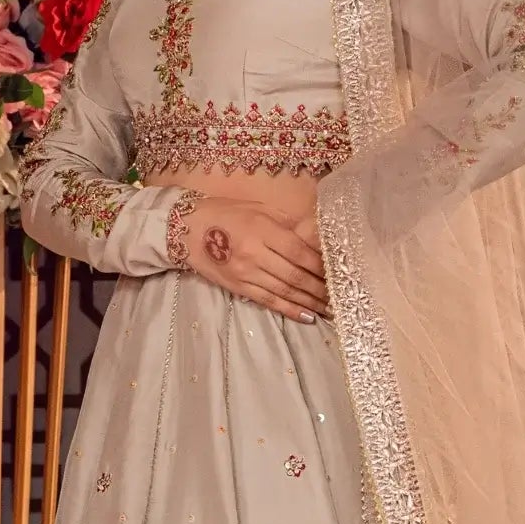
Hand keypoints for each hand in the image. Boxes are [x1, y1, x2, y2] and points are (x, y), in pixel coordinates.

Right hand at [186, 196, 329, 322]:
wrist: (185, 229)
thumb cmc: (225, 213)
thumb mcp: (257, 208)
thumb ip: (286, 222)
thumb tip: (316, 235)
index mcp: (262, 229)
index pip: (299, 252)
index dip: (321, 266)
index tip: (337, 272)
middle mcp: (255, 253)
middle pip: (295, 275)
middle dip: (319, 288)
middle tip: (339, 295)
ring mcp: (246, 273)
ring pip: (284, 291)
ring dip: (309, 302)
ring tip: (329, 309)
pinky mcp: (238, 287)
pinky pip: (268, 301)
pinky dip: (289, 309)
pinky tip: (306, 315)